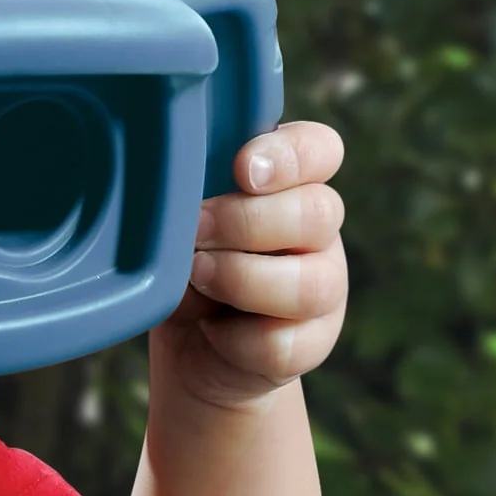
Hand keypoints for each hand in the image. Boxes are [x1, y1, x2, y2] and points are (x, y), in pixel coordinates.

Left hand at [151, 120, 346, 410]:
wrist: (191, 345)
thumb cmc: (182, 261)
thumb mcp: (179, 218)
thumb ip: (187, 192)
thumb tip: (172, 193)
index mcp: (290, 183)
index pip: (320, 150)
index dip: (289, 156)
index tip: (241, 169)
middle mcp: (317, 231)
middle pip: (320, 211)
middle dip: (245, 221)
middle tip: (194, 229)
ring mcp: (323, 288)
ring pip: (311, 283)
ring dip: (241, 278)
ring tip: (196, 276)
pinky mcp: (311, 343)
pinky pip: (283, 342)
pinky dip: (236, 338)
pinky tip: (210, 328)